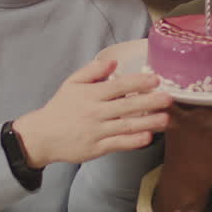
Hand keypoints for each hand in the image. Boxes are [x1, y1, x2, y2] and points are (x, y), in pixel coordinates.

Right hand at [13, 59, 171, 167]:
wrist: (42, 136)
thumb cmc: (60, 107)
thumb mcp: (72, 83)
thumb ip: (93, 70)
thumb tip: (114, 62)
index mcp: (90, 94)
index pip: (118, 86)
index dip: (138, 82)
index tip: (156, 80)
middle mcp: (95, 112)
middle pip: (127, 106)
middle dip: (150, 102)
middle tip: (169, 99)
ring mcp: (96, 131)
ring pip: (126, 126)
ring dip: (148, 122)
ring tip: (166, 119)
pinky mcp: (96, 148)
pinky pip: (118, 144)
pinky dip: (133, 141)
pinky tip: (147, 137)